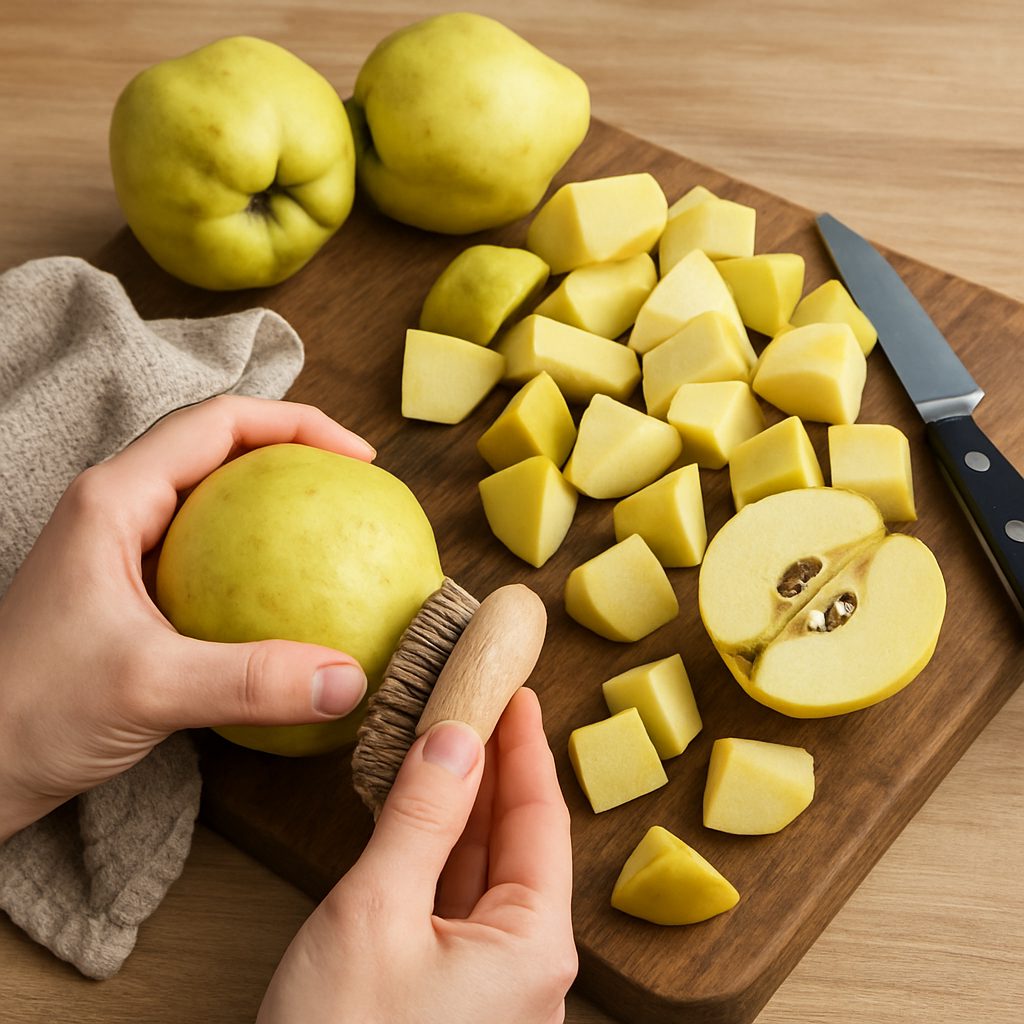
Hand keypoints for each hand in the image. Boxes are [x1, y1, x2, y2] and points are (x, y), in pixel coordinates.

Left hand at [0, 395, 375, 841]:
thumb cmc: (30, 713)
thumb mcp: (149, 688)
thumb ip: (252, 681)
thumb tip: (350, 680)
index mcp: (114, 499)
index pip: (219, 423)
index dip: (298, 423)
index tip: (359, 460)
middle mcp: (118, 509)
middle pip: (221, 448)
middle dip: (294, 454)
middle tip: (355, 489)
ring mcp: (124, 551)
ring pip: (217, 501)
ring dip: (277, 505)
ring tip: (336, 531)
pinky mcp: (133, 593)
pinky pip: (212, 556)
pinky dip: (261, 562)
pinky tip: (295, 599)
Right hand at [257, 688, 576, 1023]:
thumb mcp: (376, 914)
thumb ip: (420, 819)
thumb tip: (453, 738)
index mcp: (534, 945)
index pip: (541, 816)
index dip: (525, 745)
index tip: (516, 691)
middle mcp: (527, 967)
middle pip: (517, 842)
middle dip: (493, 769)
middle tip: (474, 705)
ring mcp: (490, 988)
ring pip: (484, 874)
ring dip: (462, 809)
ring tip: (444, 745)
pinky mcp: (451, 1001)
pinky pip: (456, 908)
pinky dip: (439, 855)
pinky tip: (420, 819)